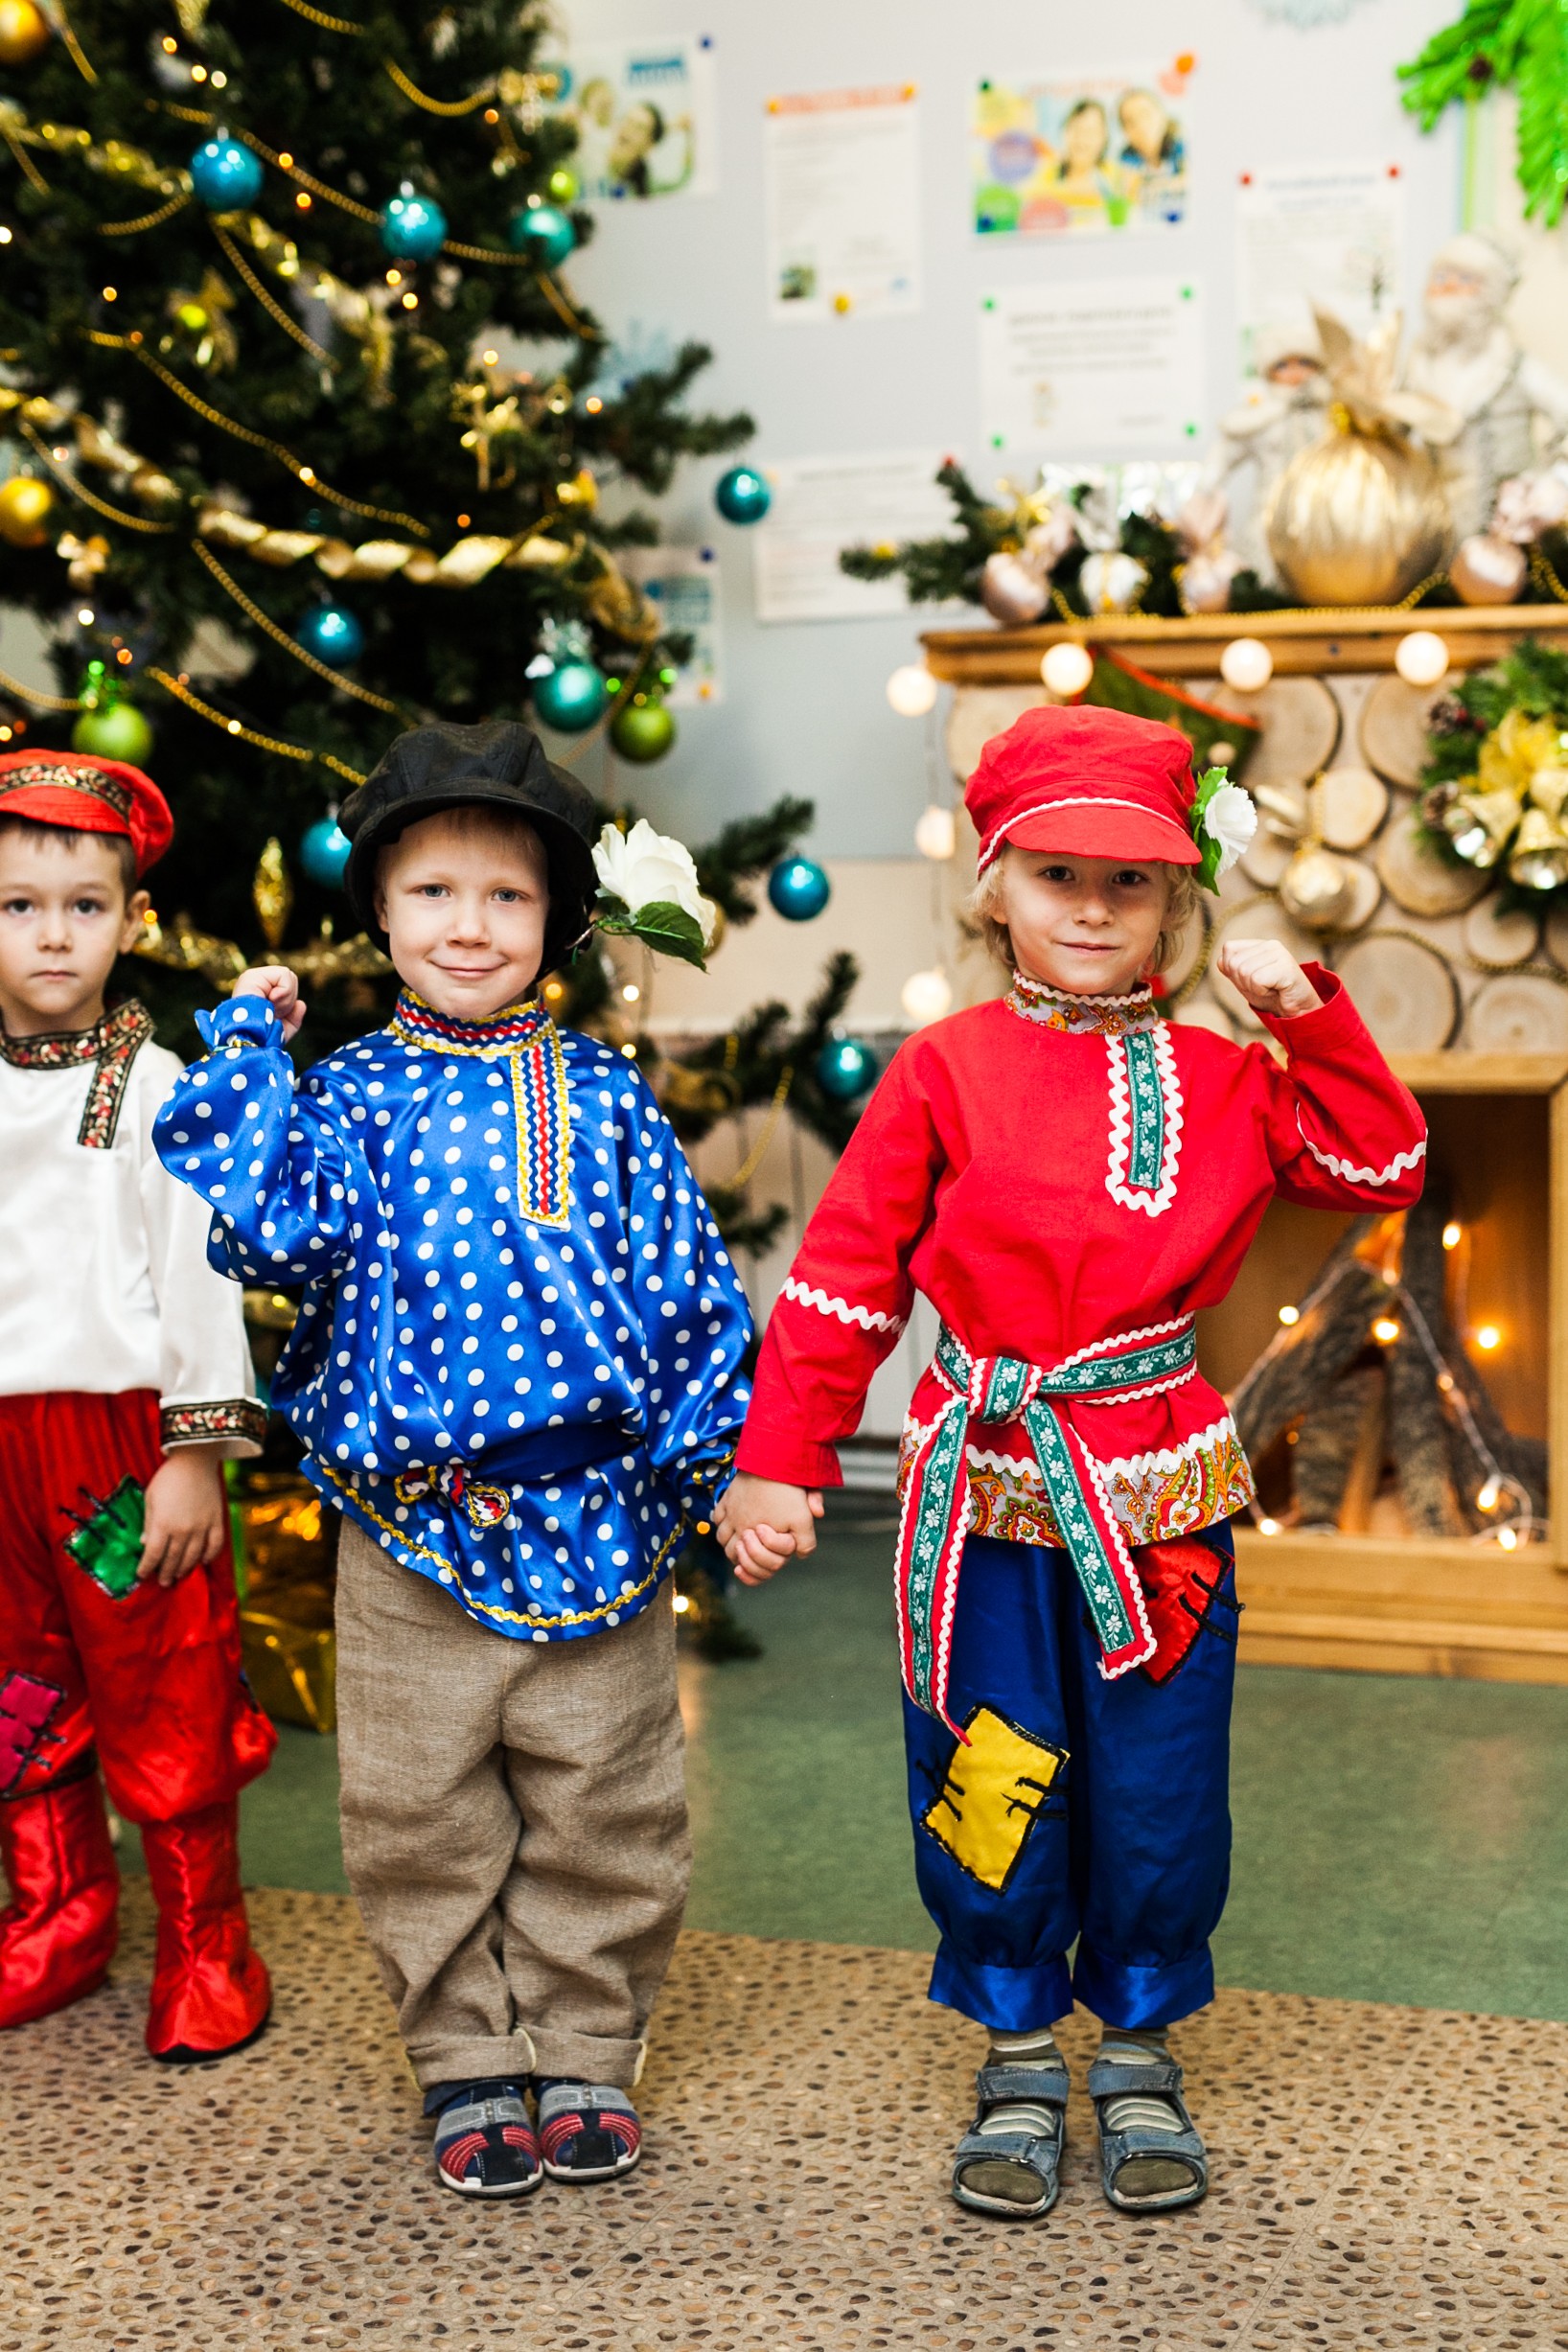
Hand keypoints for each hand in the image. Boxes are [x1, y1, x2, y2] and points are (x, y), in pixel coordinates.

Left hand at [139, 1445, 226, 1587]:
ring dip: (184, 1569)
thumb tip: (145, 1544)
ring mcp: (202, 1527)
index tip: (142, 1574)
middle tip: (162, 1582)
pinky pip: (215, 1545)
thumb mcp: (150, 1499)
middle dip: (165, 1573)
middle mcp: (183, 1530)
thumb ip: (149, 1524)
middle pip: (173, 1559)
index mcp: (163, 1524)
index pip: (153, 1554)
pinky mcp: (216, 1521)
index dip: (146, 1567)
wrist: (195, 1460)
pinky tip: (202, 1561)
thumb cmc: (168, 1478)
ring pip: (193, 1556)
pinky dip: (209, 1556)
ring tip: (178, 1576)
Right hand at [233, 964, 306, 1043]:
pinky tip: (271, 1000)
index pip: (289, 986)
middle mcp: (255, 984)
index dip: (290, 1002)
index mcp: (260, 993)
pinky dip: (284, 991)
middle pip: (291, 979)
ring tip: (270, 1008)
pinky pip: (284, 973)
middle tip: (274, 1012)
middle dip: (289, 1000)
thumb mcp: (284, 1031)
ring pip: (289, 976)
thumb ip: (294, 1019)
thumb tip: (301, 1004)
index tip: (277, 1016)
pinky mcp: (251, 976)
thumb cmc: (264, 1041)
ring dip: (286, 999)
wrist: (251, 1043)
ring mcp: (252, 978)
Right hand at [714, 1474, 823, 1586]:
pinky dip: (722, 1522)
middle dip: (742, 1556)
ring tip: (744, 1537)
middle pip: (732, 1553)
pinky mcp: (727, 1497)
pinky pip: (716, 1516)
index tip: (769, 1554)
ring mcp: (730, 1511)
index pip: (748, 1563)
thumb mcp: (803, 1520)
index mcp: (757, 1536)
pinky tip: (733, 1519)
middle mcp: (739, 1526)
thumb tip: (801, 1554)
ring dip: (730, 1541)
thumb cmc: (788, 1491)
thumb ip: (806, 1543)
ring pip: (721, 1537)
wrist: (771, 1459)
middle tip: (755, 1548)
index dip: (757, 1566)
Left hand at [1216, 938, 1320, 1019]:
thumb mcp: (1245, 981)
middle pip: (1234, 963)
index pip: (1228, 949)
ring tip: (1270, 989)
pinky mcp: (1286, 966)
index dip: (1233, 971)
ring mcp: (1280, 953)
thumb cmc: (1272, 995)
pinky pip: (1257, 980)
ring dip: (1254, 988)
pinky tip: (1276, 991)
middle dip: (1244, 983)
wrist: (1296, 1011)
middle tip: (1263, 988)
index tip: (1252, 981)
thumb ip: (1231, 969)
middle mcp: (1270, 944)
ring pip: (1244, 972)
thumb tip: (1221, 960)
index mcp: (1260, 945)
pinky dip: (1262, 991)